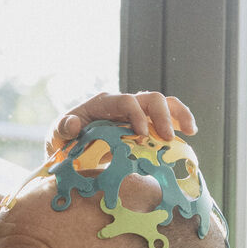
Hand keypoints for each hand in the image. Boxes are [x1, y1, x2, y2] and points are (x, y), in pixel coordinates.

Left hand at [48, 91, 196, 152]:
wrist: (68, 148)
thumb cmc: (63, 141)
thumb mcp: (56, 135)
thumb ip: (63, 128)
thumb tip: (73, 124)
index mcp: (103, 104)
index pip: (126, 101)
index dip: (136, 116)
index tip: (141, 137)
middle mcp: (123, 104)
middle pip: (150, 99)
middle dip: (162, 116)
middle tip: (168, 139)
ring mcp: (135, 113)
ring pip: (164, 103)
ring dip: (178, 115)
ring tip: (190, 132)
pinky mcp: (144, 124)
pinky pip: (166, 117)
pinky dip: (180, 122)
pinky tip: (189, 135)